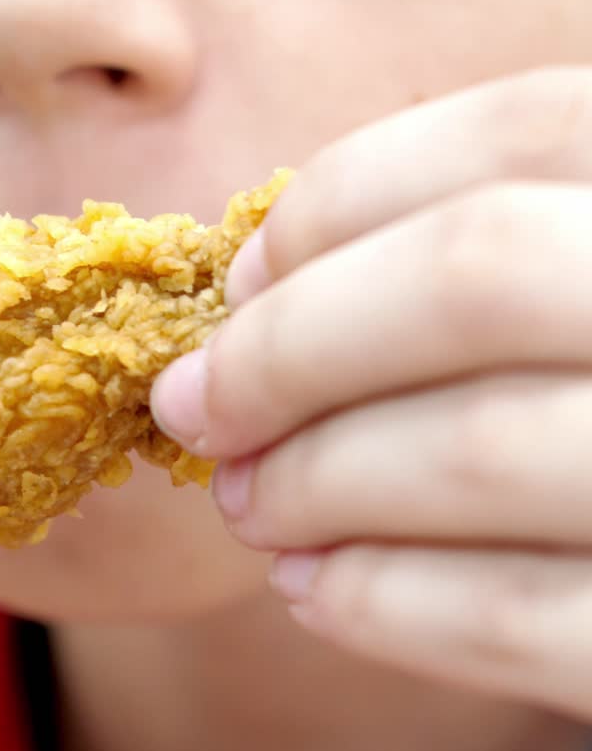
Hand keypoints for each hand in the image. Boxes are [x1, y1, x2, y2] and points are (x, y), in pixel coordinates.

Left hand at [151, 67, 591, 718]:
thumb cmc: (582, 369)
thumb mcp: (574, 275)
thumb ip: (460, 249)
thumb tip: (253, 287)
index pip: (517, 133)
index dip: (347, 196)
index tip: (239, 278)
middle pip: (478, 273)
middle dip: (295, 343)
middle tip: (197, 406)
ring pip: (479, 448)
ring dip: (313, 480)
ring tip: (249, 504)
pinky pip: (513, 616)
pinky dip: (380, 601)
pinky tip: (316, 587)